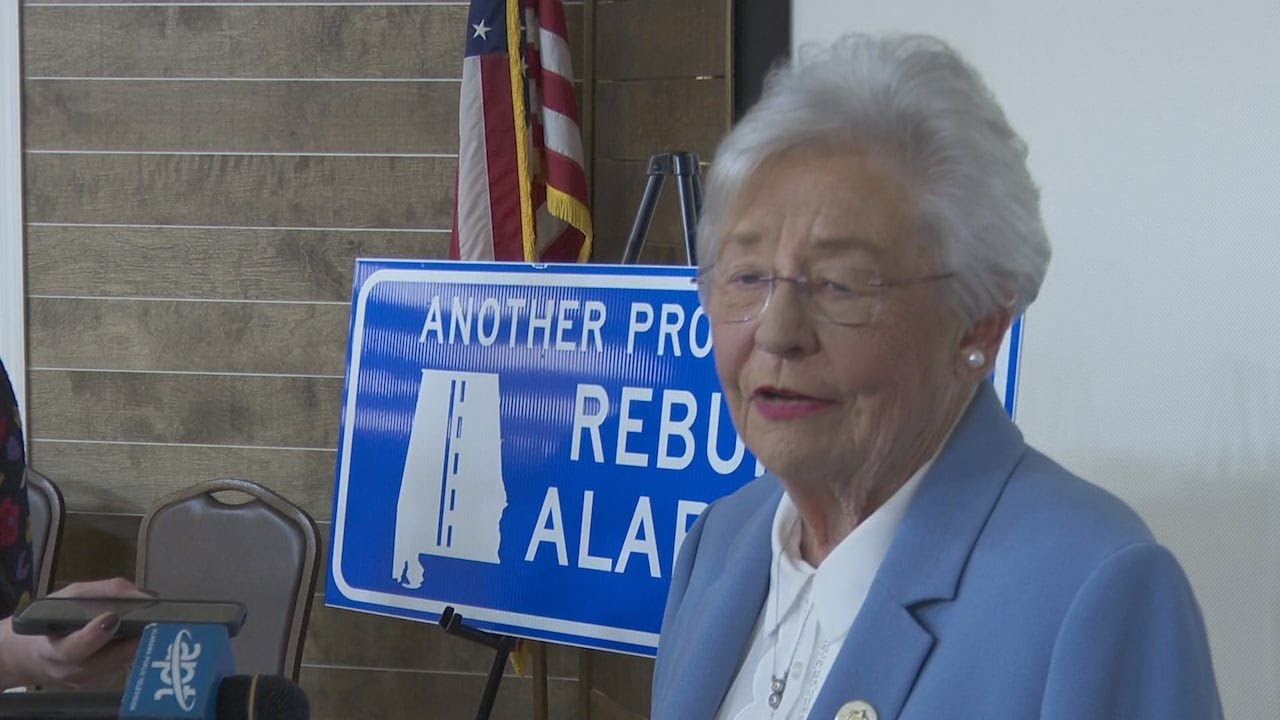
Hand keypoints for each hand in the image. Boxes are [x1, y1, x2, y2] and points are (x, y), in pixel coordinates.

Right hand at [0, 577, 147, 689]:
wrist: (33, 656)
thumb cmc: (50, 621)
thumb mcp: (68, 598)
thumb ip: (102, 592)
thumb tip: (140, 594)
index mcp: (55, 649)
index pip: (75, 649)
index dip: (95, 635)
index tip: (113, 617)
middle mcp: (72, 671)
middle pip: (111, 658)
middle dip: (134, 638)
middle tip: (155, 619)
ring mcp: (89, 681)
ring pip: (124, 662)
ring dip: (138, 642)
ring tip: (151, 623)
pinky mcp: (103, 683)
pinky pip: (125, 665)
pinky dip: (133, 649)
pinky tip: (136, 635)